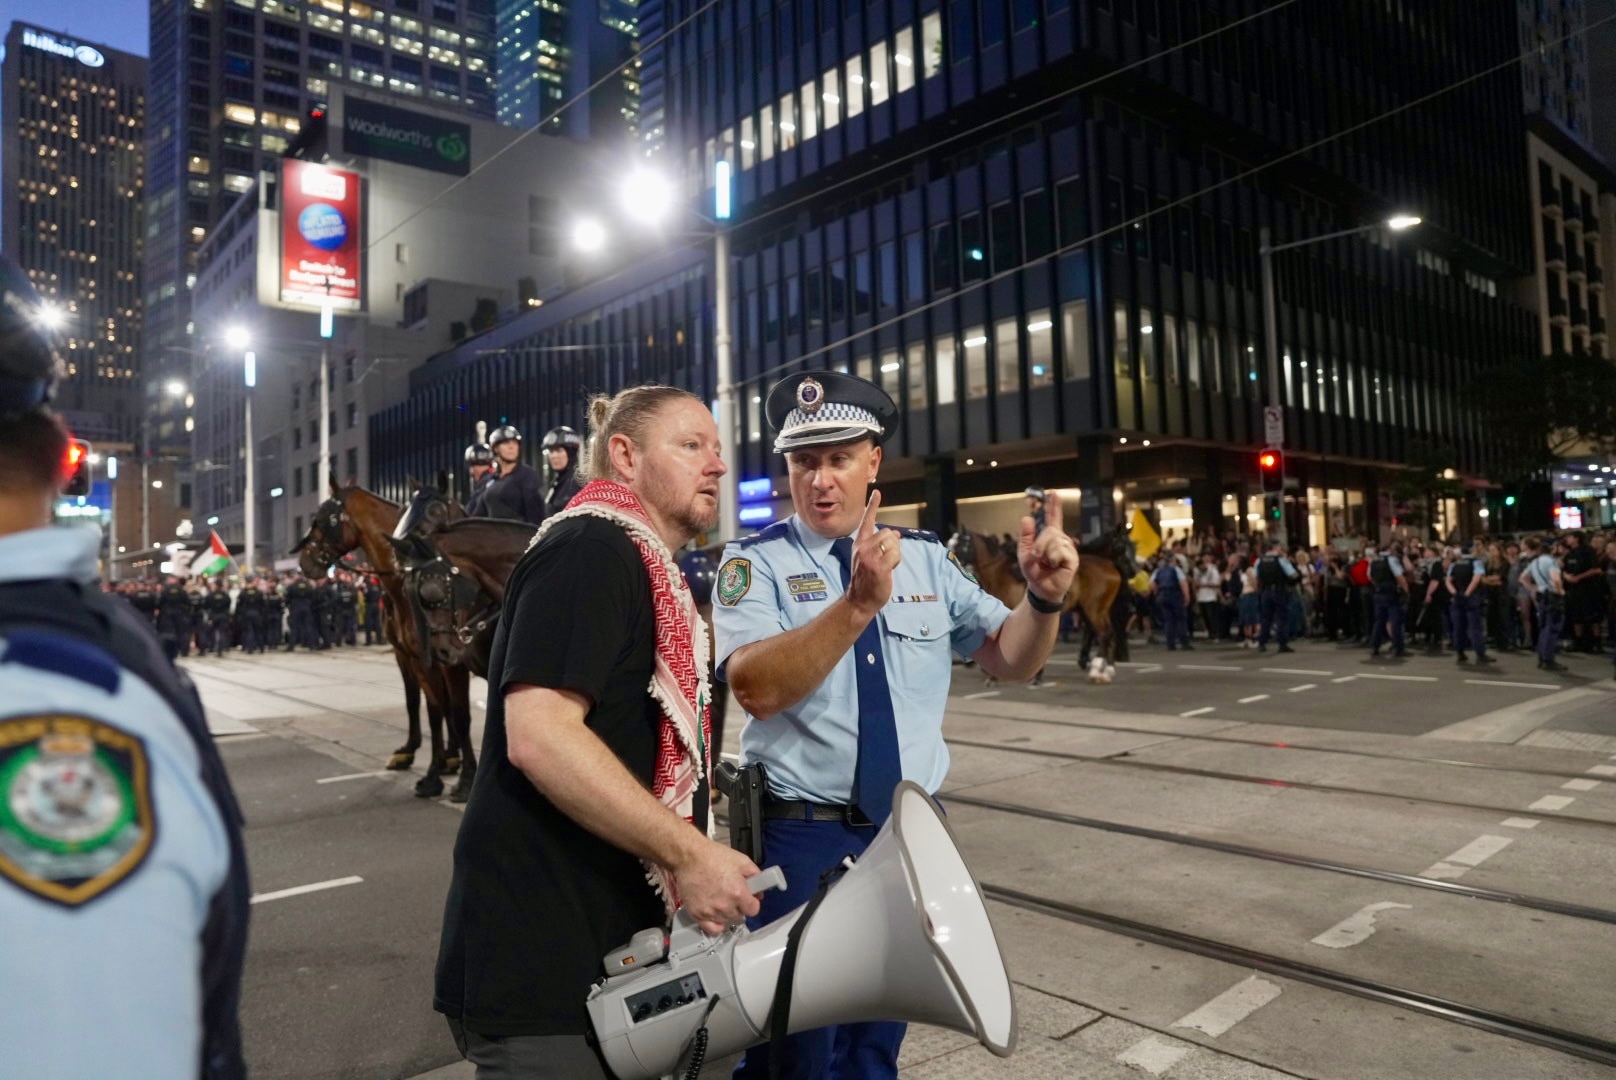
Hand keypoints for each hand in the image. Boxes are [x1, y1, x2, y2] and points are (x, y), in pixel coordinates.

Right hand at [672, 837, 761, 934]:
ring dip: (726, 912)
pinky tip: (715, 913)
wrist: (689, 857)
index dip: (751, 902)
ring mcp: (711, 912)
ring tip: (720, 899)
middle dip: (738, 906)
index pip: (753, 910)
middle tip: (731, 893)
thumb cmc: (714, 856)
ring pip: (727, 920)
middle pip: (739, 915)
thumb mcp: (741, 860)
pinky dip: (716, 923)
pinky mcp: (697, 915)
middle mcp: (726, 907)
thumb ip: (756, 875)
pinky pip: (712, 929)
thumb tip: (759, 891)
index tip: (747, 897)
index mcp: (739, 894)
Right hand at [845, 489, 899, 618]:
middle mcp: (862, 548)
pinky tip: (890, 569)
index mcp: (859, 544)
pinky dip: (897, 560)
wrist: (859, 600)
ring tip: (887, 564)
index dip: (872, 506)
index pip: (866, 522)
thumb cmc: (867, 580)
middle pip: (886, 532)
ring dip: (895, 553)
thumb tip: (895, 533)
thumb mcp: (870, 558)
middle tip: (887, 559)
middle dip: (892, 544)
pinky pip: (895, 554)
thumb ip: (880, 545)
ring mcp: (869, 558)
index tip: (877, 493)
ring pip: (892, 542)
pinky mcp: (878, 567)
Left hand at [1018, 491, 1078, 606]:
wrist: (1040, 588)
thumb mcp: (1024, 553)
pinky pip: (1059, 551)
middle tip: (1036, 556)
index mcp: (1050, 537)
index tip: (1053, 493)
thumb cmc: (1034, 571)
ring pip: (1054, 540)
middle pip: (1050, 530)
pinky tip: (1054, 566)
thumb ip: (1025, 537)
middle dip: (1039, 543)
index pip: (1053, 518)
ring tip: (1046, 563)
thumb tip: (1026, 518)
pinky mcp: (1073, 559)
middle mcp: (1061, 540)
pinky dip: (1052, 559)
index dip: (1053, 506)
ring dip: (1044, 552)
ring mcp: (1068, 548)